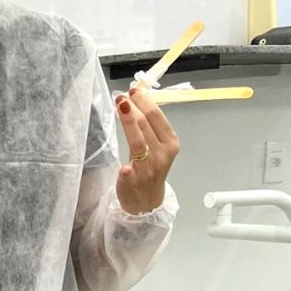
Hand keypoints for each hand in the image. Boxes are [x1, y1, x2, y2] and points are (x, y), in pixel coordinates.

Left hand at [115, 86, 180, 214]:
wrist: (146, 200)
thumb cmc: (150, 167)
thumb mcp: (156, 145)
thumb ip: (148, 125)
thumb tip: (136, 98)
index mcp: (170, 142)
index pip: (157, 117)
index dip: (145, 102)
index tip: (133, 90)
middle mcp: (162, 153)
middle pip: (146, 125)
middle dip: (134, 107)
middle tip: (121, 96)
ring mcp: (149, 168)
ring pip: (138, 141)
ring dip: (128, 122)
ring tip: (119, 106)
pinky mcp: (134, 181)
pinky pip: (130, 172)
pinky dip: (128, 169)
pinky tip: (124, 167)